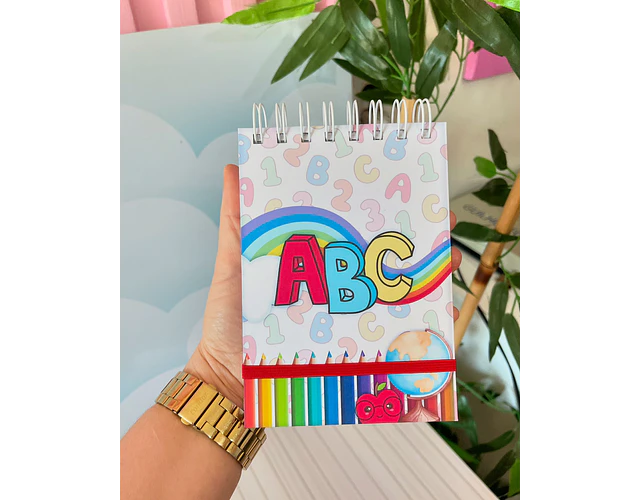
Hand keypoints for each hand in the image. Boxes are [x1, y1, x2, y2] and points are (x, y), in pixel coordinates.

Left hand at [185, 164, 462, 407]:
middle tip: (441, 225)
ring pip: (395, 297)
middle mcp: (335, 288)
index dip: (379, 211)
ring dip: (426, 281)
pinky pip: (390, 338)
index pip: (351, 230)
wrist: (229, 379)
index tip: (407, 191)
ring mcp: (345, 319)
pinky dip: (417, 328)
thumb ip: (236, 222)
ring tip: (446, 263)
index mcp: (312, 262)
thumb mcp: (233, 265)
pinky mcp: (350, 349)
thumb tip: (233, 170)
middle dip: (418, 243)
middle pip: (382, 261)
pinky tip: (435, 314)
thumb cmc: (229, 322)